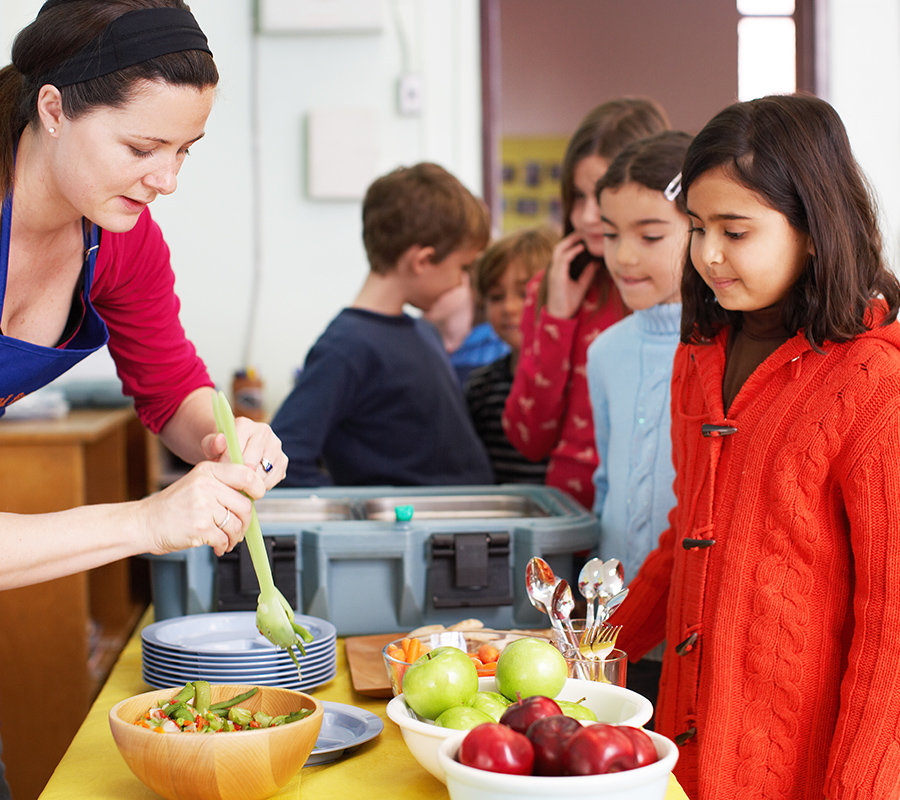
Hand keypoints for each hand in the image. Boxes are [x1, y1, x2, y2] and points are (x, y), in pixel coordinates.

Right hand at [141, 461, 264, 556]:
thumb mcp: (196, 483)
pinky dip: (224, 546)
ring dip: (235, 537)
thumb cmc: (173, 506)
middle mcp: (206, 486)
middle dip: (245, 522)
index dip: (257, 487)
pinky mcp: (200, 528)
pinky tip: (218, 546)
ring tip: (227, 539)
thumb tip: (251, 495)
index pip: (245, 474)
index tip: (257, 496)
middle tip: (238, 528)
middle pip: (244, 505)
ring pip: (237, 525)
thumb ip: (222, 484)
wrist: (145, 523)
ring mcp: (203, 507)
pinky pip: (224, 539)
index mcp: (207, 471)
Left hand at [201, 417, 286, 488]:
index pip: (237, 451)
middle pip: (252, 464)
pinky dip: (261, 486)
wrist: (234, 448)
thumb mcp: (209, 445)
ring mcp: (276, 446)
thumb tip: (220, 440)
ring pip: (262, 474)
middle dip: (239, 476)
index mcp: (245, 424)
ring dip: (250, 484)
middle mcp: (264, 432)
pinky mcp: (283, 461)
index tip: (222, 472)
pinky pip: (271, 481)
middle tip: (230, 481)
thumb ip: (211, 443)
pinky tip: (251, 482)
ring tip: (240, 481)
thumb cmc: (221, 448)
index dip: (227, 466)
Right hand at [545, 232, 598, 318]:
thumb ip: (587, 274)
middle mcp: (555, 269)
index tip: (585, 236)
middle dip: (571, 237)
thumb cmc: (568, 302)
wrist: (560, 315)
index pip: (564, 251)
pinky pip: (563, 259)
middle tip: (584, 230)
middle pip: (560, 246)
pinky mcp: (557, 276)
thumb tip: (596, 263)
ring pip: (559, 250)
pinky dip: (572, 252)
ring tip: (582, 235)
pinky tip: (582, 248)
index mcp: (559, 270)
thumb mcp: (581, 285)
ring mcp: (554, 272)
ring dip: (570, 241)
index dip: (573, 242)